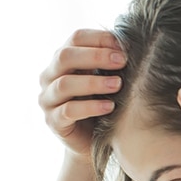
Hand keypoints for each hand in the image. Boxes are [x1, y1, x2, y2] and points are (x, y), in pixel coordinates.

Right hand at [38, 29, 125, 158]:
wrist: (95, 141)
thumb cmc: (104, 104)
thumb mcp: (107, 80)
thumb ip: (111, 63)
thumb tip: (132, 43)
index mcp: (63, 60)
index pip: (76, 39)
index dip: (99, 38)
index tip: (123, 46)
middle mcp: (50, 76)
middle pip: (65, 56)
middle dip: (96, 56)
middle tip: (122, 61)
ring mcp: (48, 99)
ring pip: (65, 84)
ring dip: (94, 82)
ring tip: (118, 84)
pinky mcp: (53, 121)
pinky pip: (69, 111)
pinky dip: (91, 107)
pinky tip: (110, 106)